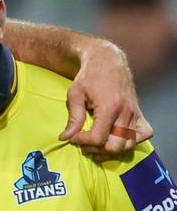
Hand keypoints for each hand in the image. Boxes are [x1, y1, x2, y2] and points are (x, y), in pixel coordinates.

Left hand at [59, 41, 152, 156]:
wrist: (107, 60)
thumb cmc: (89, 76)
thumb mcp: (75, 94)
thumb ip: (73, 118)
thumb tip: (66, 138)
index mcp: (110, 107)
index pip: (98, 139)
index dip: (83, 142)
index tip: (73, 138)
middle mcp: (126, 112)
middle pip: (115, 146)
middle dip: (97, 149)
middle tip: (84, 143)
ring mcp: (135, 113)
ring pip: (129, 145)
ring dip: (111, 150)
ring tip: (97, 144)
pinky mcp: (139, 113)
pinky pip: (144, 134)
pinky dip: (132, 141)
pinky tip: (118, 138)